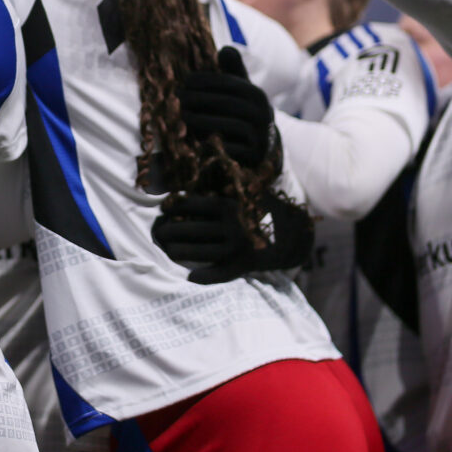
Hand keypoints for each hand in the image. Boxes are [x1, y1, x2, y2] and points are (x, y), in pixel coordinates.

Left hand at [153, 190, 314, 283]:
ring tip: (167, 249)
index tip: (163, 210)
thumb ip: (222, 182)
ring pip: (197, 252)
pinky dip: (202, 277)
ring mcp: (236, 248)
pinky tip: (188, 275)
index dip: (171, 208)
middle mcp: (230, 226)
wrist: (293, 232)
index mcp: (228, 204)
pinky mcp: (242, 266)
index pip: (189, 205)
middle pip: (188, 229)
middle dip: (167, 231)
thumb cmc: (262, 206)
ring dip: (177, 251)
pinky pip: (218, 274)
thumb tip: (193, 174)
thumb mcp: (245, 188)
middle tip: (158, 232)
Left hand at [180, 46, 273, 168]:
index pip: (230, 83)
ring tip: (183, 116)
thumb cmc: (241, 112)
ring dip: (204, 120)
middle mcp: (262, 114)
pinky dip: (215, 144)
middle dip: (200, 99)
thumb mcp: (240, 90)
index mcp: (256, 95)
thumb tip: (225, 49)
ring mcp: (260, 136)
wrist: (260, 146)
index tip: (185, 81)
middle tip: (178, 98)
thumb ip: (232, 70)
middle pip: (229, 103)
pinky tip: (195, 139)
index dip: (207, 80)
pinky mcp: (254, 156)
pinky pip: (233, 150)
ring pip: (232, 125)